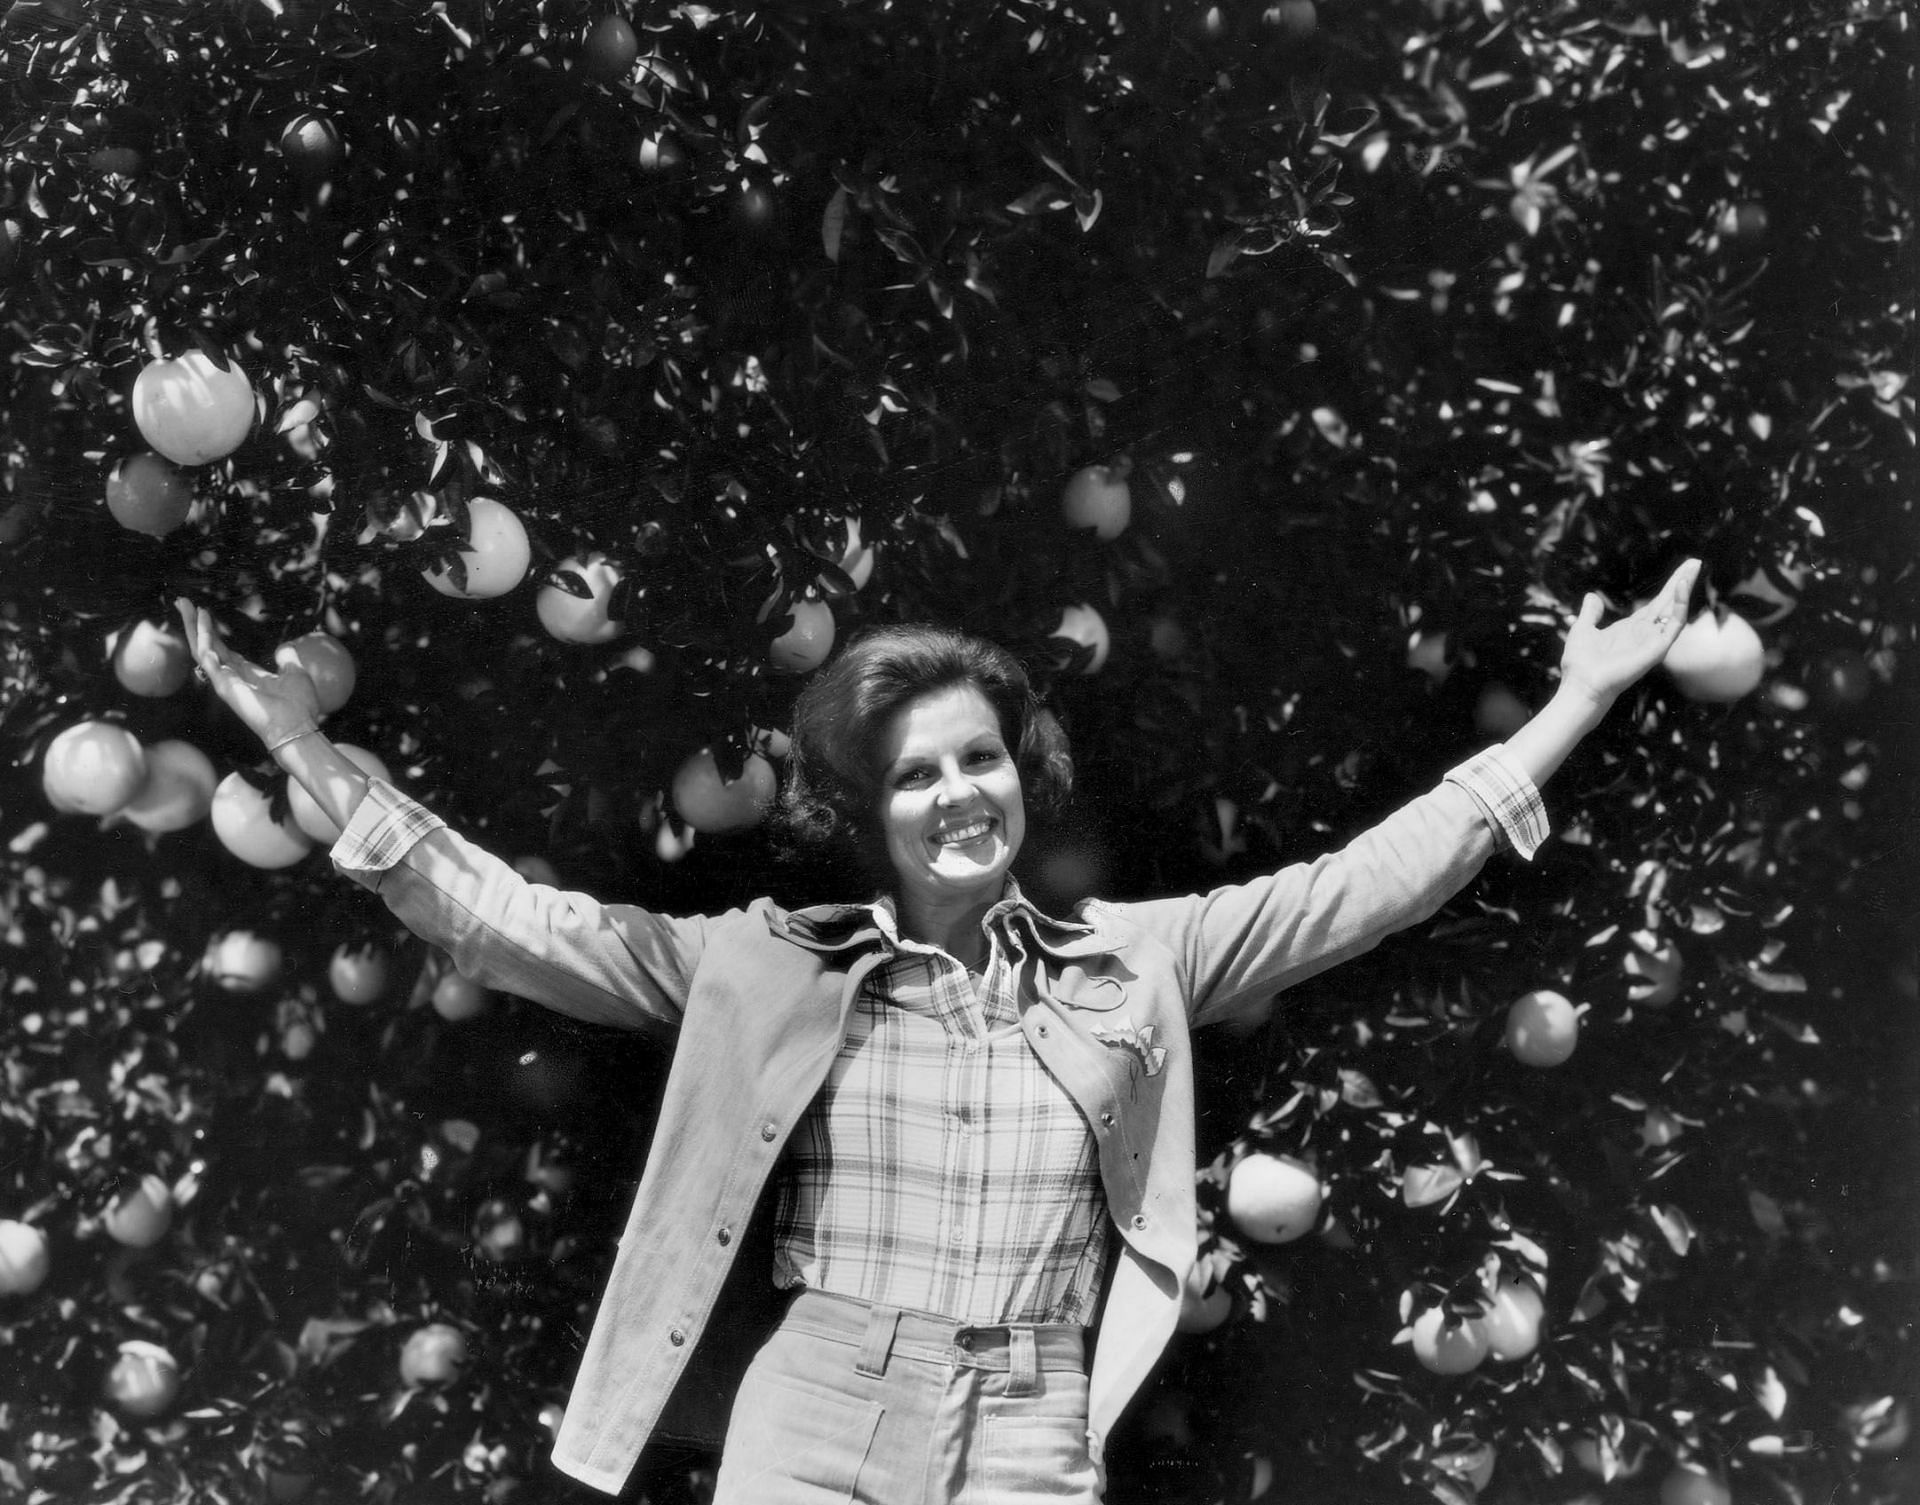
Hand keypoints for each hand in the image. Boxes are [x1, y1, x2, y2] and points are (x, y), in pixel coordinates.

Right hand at [175, 598, 322, 750]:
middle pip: (207, 645)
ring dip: (194, 628)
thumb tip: (284, 648)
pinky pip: (209, 661)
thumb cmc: (299, 706)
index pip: (222, 649)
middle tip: (183, 602)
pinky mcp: (225, 686)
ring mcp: (226, 682)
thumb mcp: (296, 673)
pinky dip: (205, 644)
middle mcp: (232, 677)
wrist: (297, 727)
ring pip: (202, 649)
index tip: (204, 611)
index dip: (212, 631)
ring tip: (186, 605)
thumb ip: (287, 659)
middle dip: (194, 624)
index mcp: (246, 674)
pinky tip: (202, 627)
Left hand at [1559, 559, 1701, 708]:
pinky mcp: (1658, 648)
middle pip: (1669, 603)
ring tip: (1693, 567)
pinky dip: (1680, 605)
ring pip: (1675, 611)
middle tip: (1696, 562)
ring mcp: (1653, 641)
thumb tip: (1592, 596)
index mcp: (1631, 629)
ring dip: (1684, 588)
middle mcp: (1645, 633)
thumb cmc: (1580, 663)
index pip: (1655, 604)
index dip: (1667, 588)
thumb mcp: (1583, 629)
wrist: (1582, 685)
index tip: (1680, 570)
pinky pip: (1674, 624)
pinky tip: (1680, 587)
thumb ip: (1590, 613)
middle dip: (1682, 582)